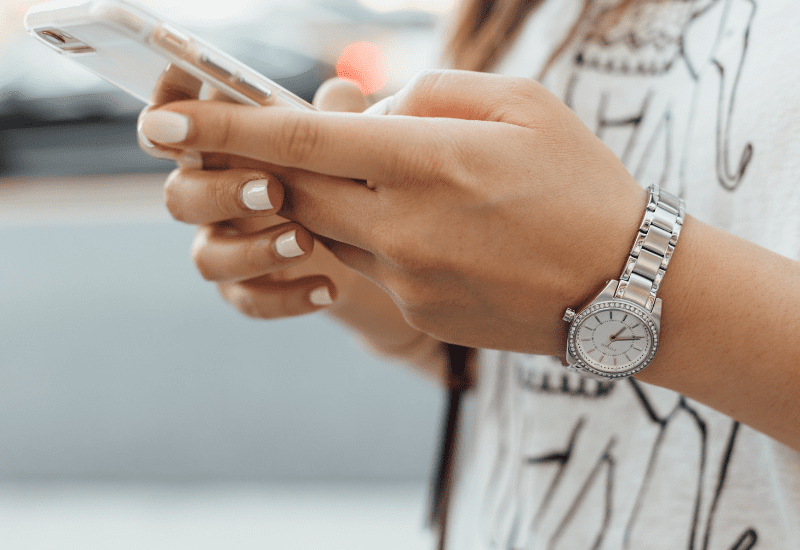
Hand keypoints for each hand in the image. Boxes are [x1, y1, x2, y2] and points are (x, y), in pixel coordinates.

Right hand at [138, 69, 365, 317]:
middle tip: (274, 191)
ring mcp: (224, 246)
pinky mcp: (246, 289)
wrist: (366, 249)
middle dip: (221, 193)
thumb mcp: (345, 145)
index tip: (178, 115)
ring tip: (306, 242)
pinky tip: (328, 288)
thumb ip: (337, 119)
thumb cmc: (340, 176)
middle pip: (180, 196)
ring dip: (253, 250)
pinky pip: (248, 300)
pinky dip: (286, 297)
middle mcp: (211, 196)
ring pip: (207, 257)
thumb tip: (342, 93)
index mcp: (222, 149)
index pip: (174, 126)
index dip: (164, 115)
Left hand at [139, 70, 647, 355]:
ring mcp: (406, 277)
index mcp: (429, 161)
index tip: (162, 123)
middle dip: (267, 163)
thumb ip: (430, 94)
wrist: (626, 287)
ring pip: (326, 228)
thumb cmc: (582, 183)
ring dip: (329, 198)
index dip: (224, 128)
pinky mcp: (416, 310)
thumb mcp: (522, 104)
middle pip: (295, 189)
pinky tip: (430, 227)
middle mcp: (404, 225)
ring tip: (388, 179)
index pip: (301, 140)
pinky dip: (373, 234)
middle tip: (263, 143)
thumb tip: (364, 109)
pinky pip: (367, 263)